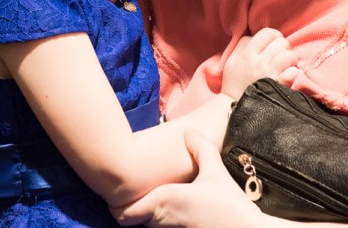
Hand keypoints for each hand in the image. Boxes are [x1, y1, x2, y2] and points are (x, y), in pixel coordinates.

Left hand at [110, 131, 269, 227]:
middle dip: (132, 206)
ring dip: (147, 215)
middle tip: (133, 190)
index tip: (119, 192)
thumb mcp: (215, 172)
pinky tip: (175, 210)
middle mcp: (165, 220)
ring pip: (149, 226)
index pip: (123, 214)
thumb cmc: (230, 206)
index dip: (116, 205)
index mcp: (165, 201)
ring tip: (152, 197)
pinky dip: (163, 222)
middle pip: (133, 220)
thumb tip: (189, 131)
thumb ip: (200, 149)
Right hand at [221, 28, 297, 99]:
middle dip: (283, 46)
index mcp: (247, 54)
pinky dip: (292, 72)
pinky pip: (293, 73)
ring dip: (290, 59)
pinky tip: (286, 74)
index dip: (274, 34)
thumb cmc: (234, 80)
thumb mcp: (232, 59)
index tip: (272, 42)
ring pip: (289, 56)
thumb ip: (242, 44)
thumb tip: (255, 35)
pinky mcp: (278, 87)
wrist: (235, 105)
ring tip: (284, 64)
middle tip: (278, 54)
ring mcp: (270, 75)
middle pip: (281, 42)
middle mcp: (259, 63)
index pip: (267, 33)